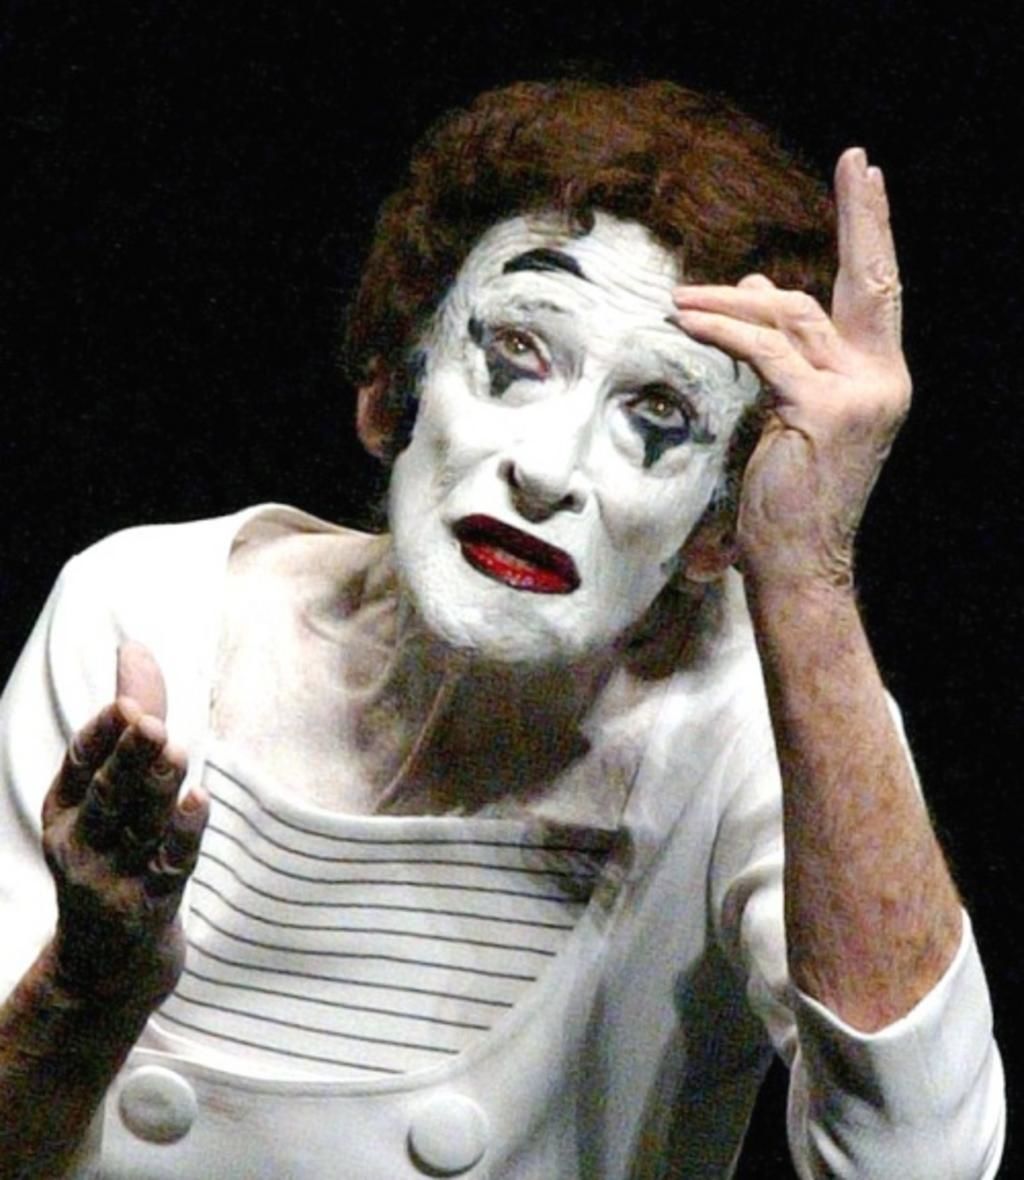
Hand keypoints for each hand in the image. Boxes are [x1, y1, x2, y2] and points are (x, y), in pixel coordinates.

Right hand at [40, 642, 207, 1009]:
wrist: (107, 961)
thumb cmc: (115, 849)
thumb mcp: (107, 789)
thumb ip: (131, 718)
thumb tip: (135, 645)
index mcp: (66, 809)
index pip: (80, 764)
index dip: (101, 734)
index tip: (124, 703)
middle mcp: (82, 842)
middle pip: (108, 794)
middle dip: (127, 757)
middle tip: (146, 721)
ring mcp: (114, 878)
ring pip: (139, 827)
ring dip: (157, 789)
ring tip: (174, 749)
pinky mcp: (150, 905)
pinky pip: (170, 866)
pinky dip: (185, 834)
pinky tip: (200, 802)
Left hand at [673, 147, 910, 589]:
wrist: (799, 564)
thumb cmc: (788, 495)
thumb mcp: (788, 410)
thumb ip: (783, 350)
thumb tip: (760, 287)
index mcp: (880, 379)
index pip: (877, 293)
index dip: (873, 232)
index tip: (865, 178)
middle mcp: (882, 381)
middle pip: (867, 283)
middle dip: (863, 217)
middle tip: (855, 161)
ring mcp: (860, 395)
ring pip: (794, 317)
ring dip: (732, 301)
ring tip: (682, 300)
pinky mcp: (823, 411)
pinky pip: (764, 352)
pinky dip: (724, 331)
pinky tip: (688, 321)